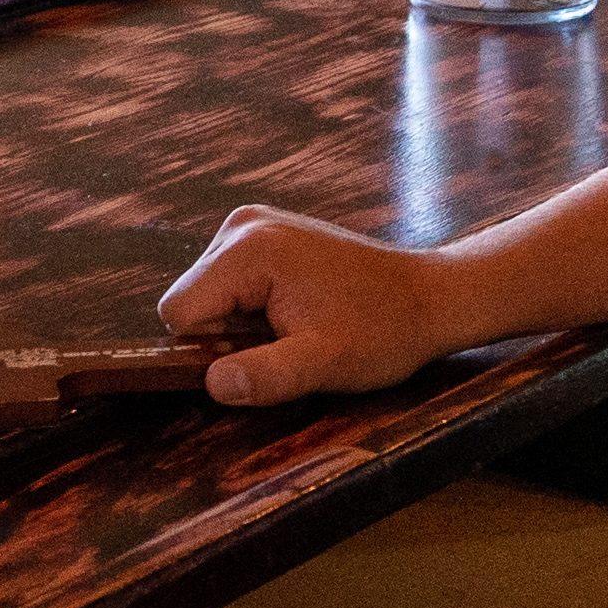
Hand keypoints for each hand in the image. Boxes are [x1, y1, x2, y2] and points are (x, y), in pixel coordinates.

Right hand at [159, 208, 479, 404]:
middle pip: (192, 300)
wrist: (428, 296)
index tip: (261, 359)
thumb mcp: (323, 363)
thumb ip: (265, 375)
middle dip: (227, 336)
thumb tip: (211, 384)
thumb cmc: (381, 331)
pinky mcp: (265, 233)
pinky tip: (297, 313)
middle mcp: (242, 225)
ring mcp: (253, 224)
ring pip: (209, 295)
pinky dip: (252, 308)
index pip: (179, 312)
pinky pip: (230, 283)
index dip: (209, 351)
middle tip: (287, 345)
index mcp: (248, 249)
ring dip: (240, 325)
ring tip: (297, 329)